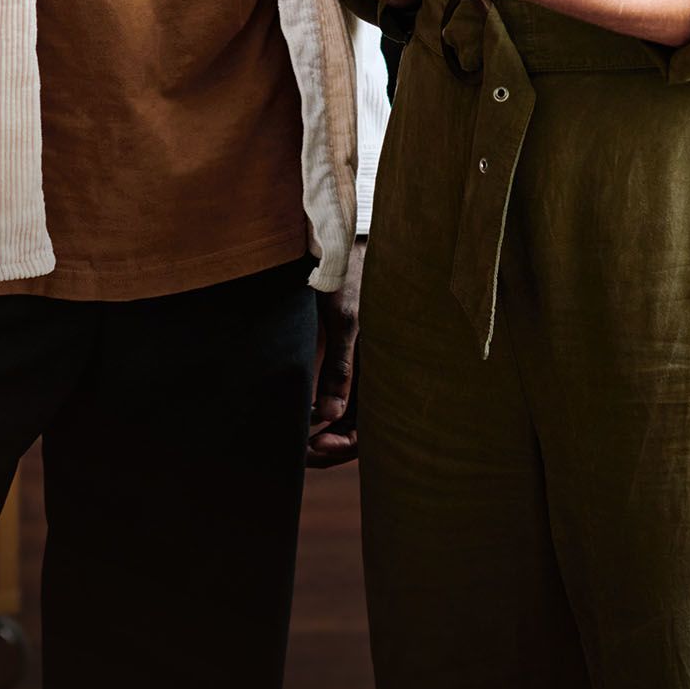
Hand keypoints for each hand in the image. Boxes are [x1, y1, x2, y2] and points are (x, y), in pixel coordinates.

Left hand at [309, 243, 360, 468]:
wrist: (349, 238)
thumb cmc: (354, 272)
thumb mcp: (346, 318)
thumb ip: (339, 367)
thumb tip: (328, 415)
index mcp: (391, 364)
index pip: (375, 427)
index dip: (346, 444)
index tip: (315, 443)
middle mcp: (382, 371)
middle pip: (361, 427)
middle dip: (331, 443)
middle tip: (299, 450)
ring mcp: (368, 366)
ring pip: (350, 415)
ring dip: (326, 430)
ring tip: (298, 436)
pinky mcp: (353, 356)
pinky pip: (343, 395)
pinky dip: (324, 410)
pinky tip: (304, 413)